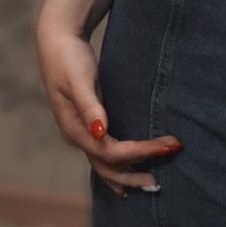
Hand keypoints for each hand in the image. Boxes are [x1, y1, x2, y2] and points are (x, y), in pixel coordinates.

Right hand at [35, 27, 181, 197]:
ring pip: (104, 163)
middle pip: (106, 166)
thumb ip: (90, 106)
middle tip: (160, 183)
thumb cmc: (69, 59)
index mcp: (74, 128)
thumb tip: (99, 132)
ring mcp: (82, 131)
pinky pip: (104, 152)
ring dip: (126, 175)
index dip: (141, 151)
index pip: (111, 151)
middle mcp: (77, 135)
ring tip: (149, 185)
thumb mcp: (79, 80)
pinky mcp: (89, 123)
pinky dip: (118, 164)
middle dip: (133, 175)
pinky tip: (130, 169)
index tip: (168, 146)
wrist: (56, 41)